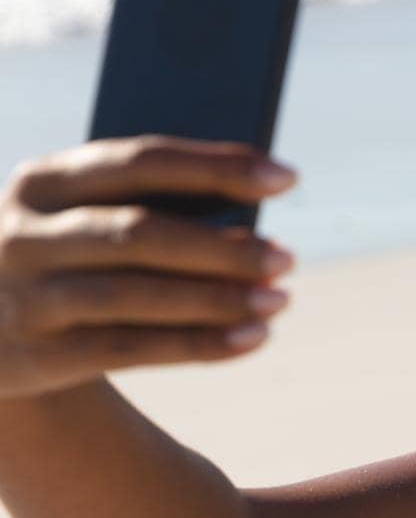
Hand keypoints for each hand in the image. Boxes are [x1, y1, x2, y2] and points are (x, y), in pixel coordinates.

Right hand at [0, 135, 297, 400]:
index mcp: (43, 182)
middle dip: (223, 247)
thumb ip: (144, 209)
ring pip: (136, 295)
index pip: (140, 161)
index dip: (217, 167)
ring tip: (279, 299)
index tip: (287, 178)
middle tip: (287, 257)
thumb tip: (254, 227)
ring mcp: (26, 296)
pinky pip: (132, 349)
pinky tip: (253, 338)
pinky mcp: (39, 356)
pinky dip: (201, 344)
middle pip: (140, 233)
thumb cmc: (61, 260)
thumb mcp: (78, 219)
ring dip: (218, 299)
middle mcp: (25, 234)